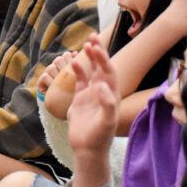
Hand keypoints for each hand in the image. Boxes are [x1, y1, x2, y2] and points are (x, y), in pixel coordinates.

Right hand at [38, 51, 75, 94]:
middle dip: (63, 67)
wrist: (62, 106)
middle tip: (68, 76)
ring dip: (56, 76)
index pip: (66, 55)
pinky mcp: (41, 82)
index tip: (74, 66)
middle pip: (58, 60)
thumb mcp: (77, 80)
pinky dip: (50, 82)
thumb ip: (78, 66)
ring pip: (51, 68)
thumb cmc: (72, 92)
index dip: (69, 58)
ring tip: (61, 83)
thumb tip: (76, 53)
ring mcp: (48, 74)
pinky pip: (45, 76)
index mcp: (64, 65)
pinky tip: (54, 87)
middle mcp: (55, 68)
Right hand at [67, 34, 118, 156]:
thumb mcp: (106, 121)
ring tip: (85, 45)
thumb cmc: (100, 137)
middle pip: (102, 67)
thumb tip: (101, 86)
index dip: (104, 59)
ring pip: (92, 71)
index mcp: (112, 94)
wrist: (88, 149)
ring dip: (89, 58)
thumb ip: (106, 104)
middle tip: (92, 37)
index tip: (96, 48)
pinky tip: (74, 62)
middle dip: (98, 52)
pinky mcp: (81, 99)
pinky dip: (78, 71)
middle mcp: (103, 91)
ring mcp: (92, 94)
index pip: (109, 71)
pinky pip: (80, 81)